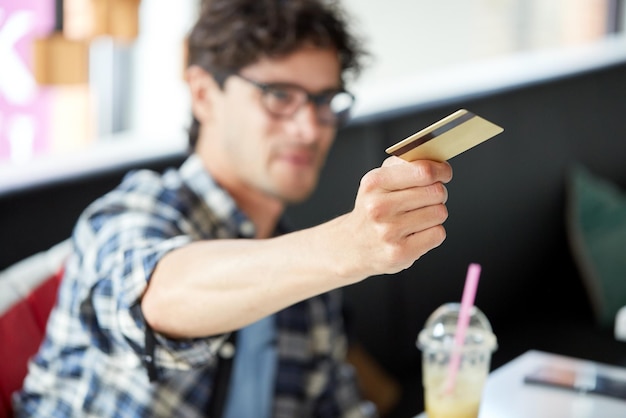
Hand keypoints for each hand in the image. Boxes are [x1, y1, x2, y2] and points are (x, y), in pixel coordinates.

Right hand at [339, 156, 452, 277]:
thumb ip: (404, 165)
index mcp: (374, 183)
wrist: (351, 245)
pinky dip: (433, 232)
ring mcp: (389, 232)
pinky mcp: (400, 252)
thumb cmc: (372, 208)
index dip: (441, 170)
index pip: (423, 171)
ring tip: (417, 217)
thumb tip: (435, 160)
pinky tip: (416, 232)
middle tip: (427, 198)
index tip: (444, 173)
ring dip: (435, 214)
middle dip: (438, 193)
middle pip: (436, 191)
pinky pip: (438, 234)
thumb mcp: (378, 181)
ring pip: (440, 213)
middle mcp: (378, 207)